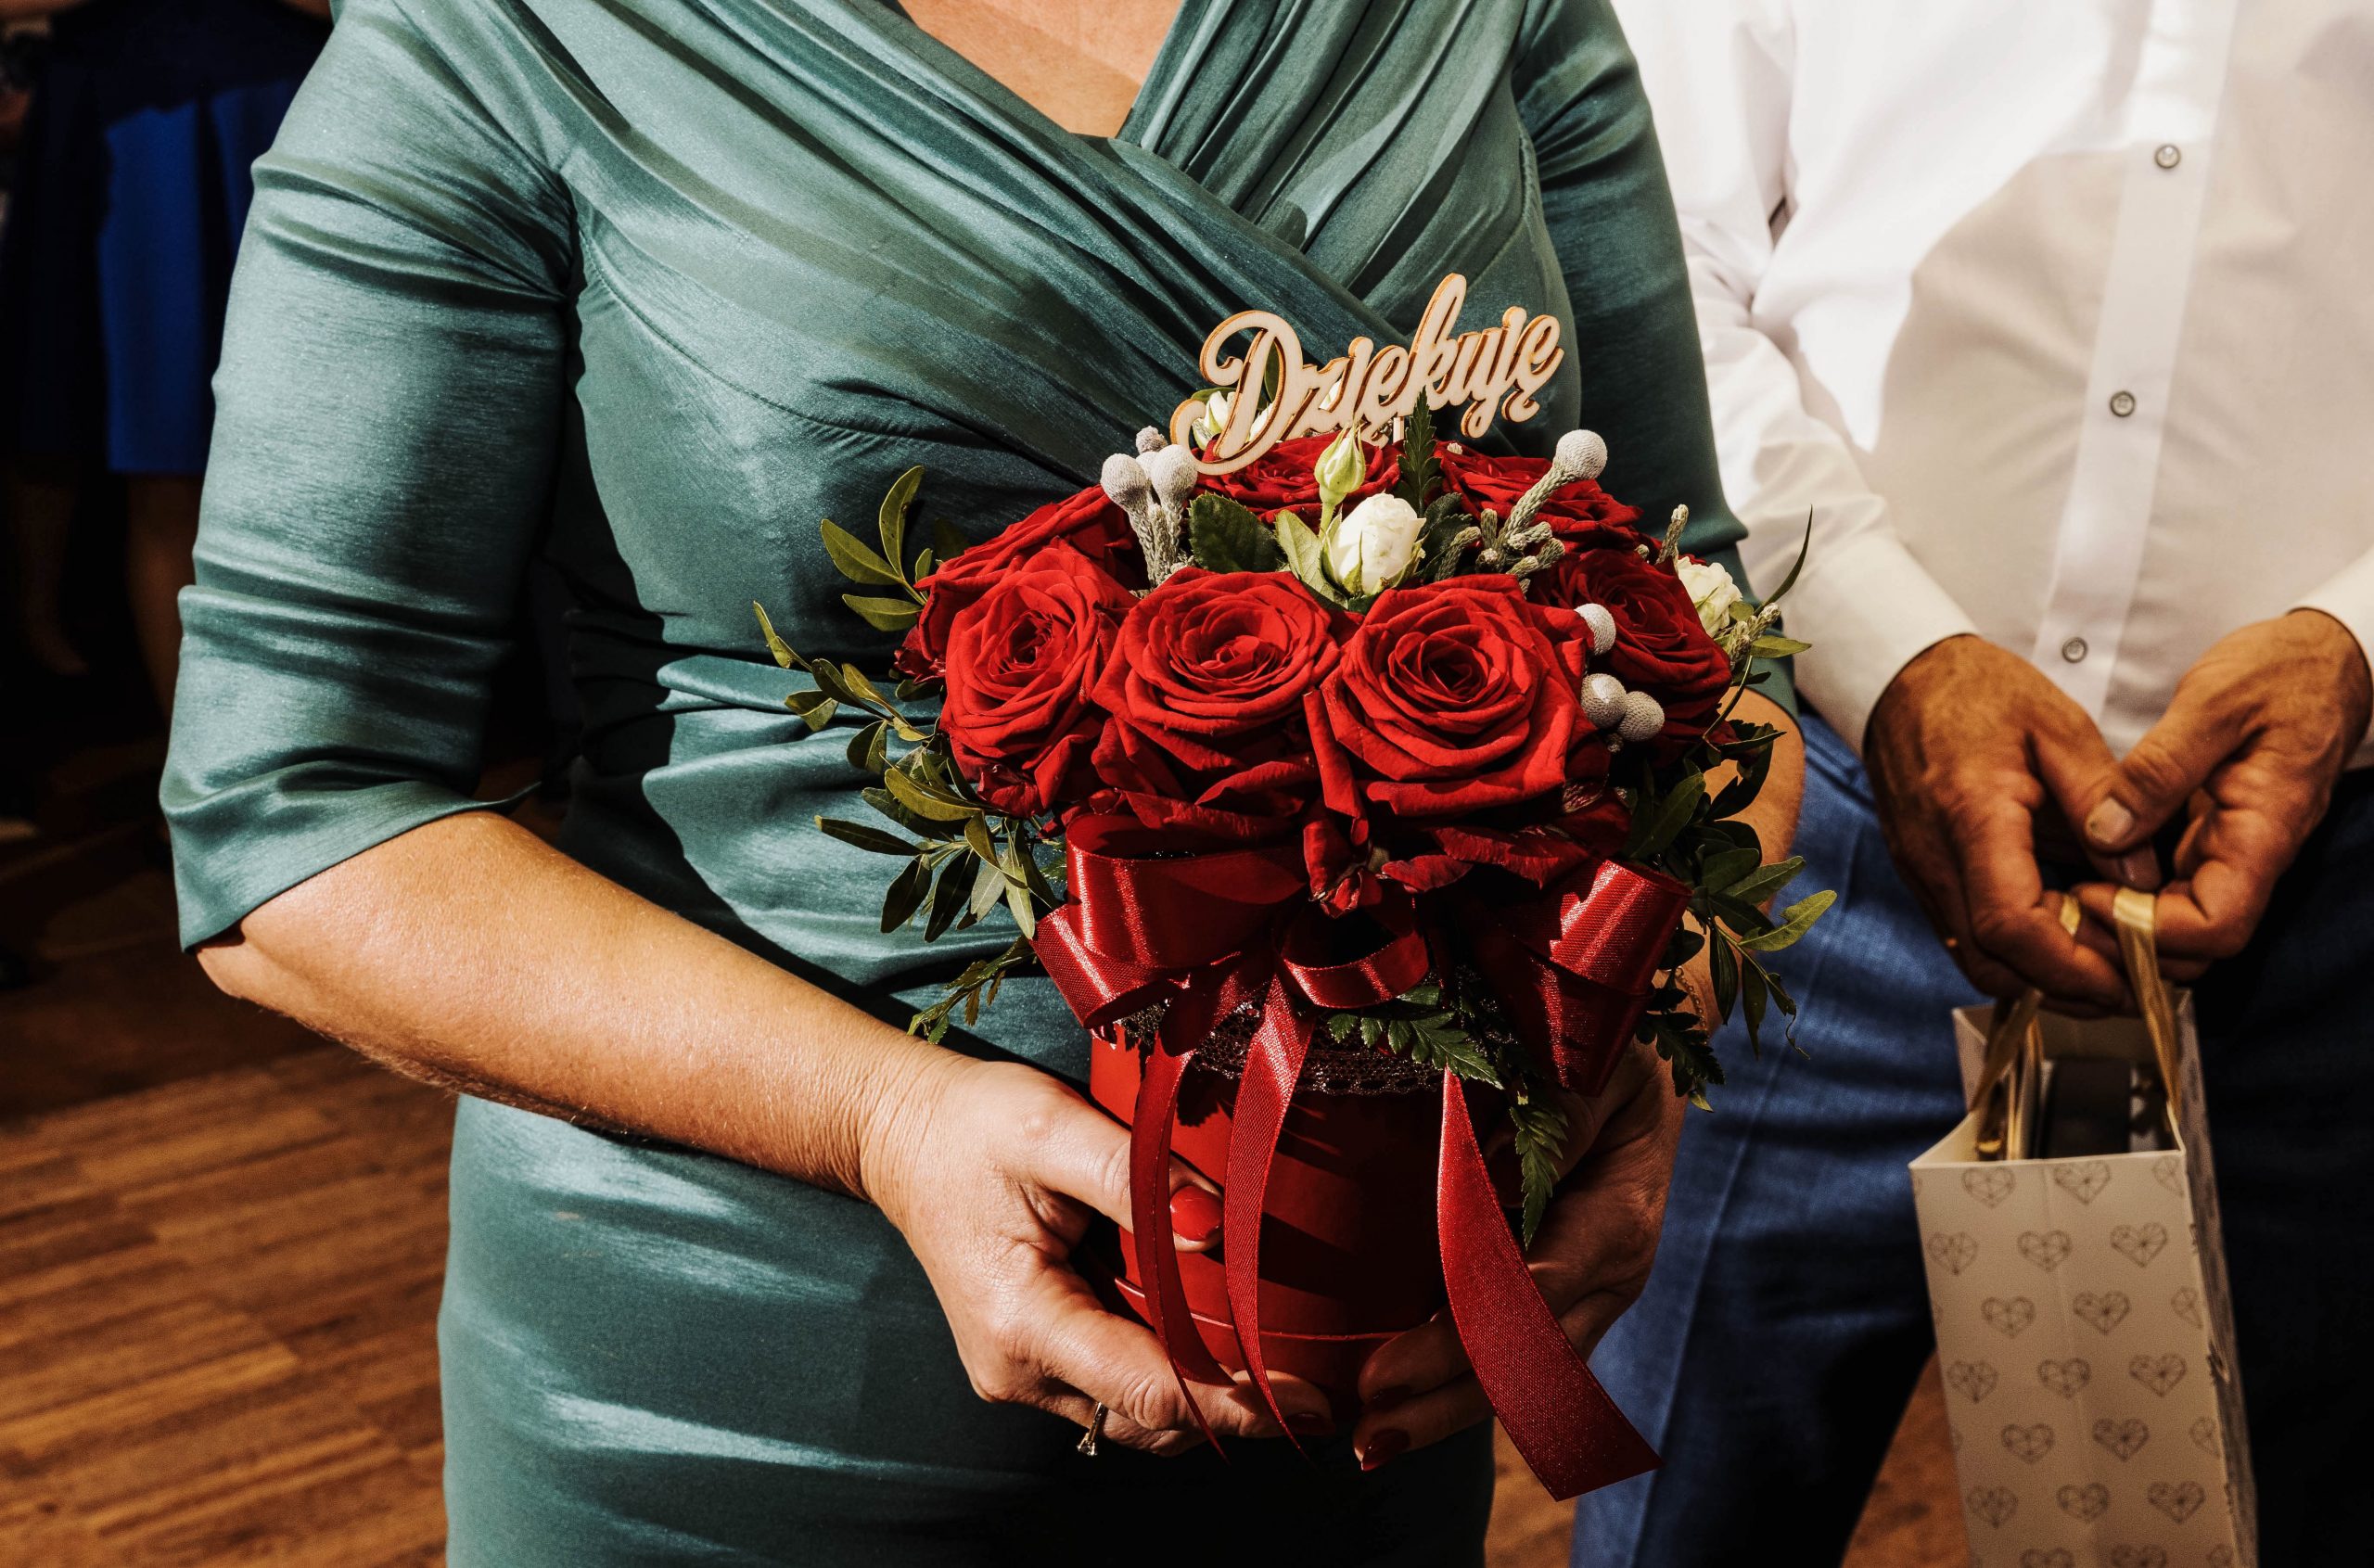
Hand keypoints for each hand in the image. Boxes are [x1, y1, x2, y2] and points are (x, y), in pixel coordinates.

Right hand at [863, 1054, 1309, 1453]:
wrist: (902, 1134)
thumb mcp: (1051, 1127)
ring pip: (1135, 1417)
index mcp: (1022, 1321)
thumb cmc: (971, 1126)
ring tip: (1284, 1372)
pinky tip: (1222, 1348)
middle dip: (1235, 1410)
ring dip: (1206, 1401)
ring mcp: (1023, 1372)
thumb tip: (1217, 1231)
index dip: (1235, 1401)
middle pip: (1148, 1419)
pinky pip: (1116, 1389)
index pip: (1148, 1390)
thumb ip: (1136, 1176)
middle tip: (1318, 1389)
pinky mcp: (1035, 1357)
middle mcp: (1018, 1369)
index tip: (1308, 1398)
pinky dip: (1172, 1379)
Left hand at [1346, 1038, 1684, 1467]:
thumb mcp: (1595, 1056)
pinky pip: (1515, 1347)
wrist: (1644, 1056)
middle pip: (1528, 1362)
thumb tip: (1480, 1170)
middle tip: (1368, 1442)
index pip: (1529, 1300)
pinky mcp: (1562, 1287)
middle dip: (1445, 1405)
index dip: (1455, 1344)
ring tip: (1374, 1442)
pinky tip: (1399, 1404)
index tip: (1381, 1377)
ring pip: (1523, 1371)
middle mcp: (1609, 1272)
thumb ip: (1553, 1110)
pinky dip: (1459, 1378)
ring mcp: (1589, 1288)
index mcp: (1618, 1219)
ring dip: (1448, 1408)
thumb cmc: (1610, 1045)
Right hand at [1865, 636, 2128, 1005]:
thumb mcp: (2059, 727)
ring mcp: (1923, 874)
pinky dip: (2021, 951)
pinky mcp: (1924, 878)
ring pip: (1977, 960)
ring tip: (2106, 962)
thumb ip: (2104, 799)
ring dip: (2043, 976)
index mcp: (1972, 817)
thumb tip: (2142, 877)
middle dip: (2064, 988)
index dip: (2071, 964)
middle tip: (2130, 982)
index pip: (2009, 922)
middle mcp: (1936, 859)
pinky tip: (2065, 930)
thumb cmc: (1980, 693)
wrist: (1904, 682)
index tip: (2127, 975)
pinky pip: (1968, 936)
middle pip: (1990, 962)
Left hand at [2072, 610, 2371, 976]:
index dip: (2149, 931)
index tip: (2091, 896)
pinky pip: (2171, 886)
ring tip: (2061, 899)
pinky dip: (2128, 894)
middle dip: (2126, 943)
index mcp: (2263, 831)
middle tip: (2060, 911)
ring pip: (2178, 921)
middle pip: (2194, 942)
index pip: (2216, 926)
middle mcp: (2249, 854)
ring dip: (2122, 925)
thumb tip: (2106, 832)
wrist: (2321, 658)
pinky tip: (2082, 876)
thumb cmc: (2281, 673)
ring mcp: (2229, 849)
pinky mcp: (2209, 835)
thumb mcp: (2213, 702)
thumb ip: (2160, 769)